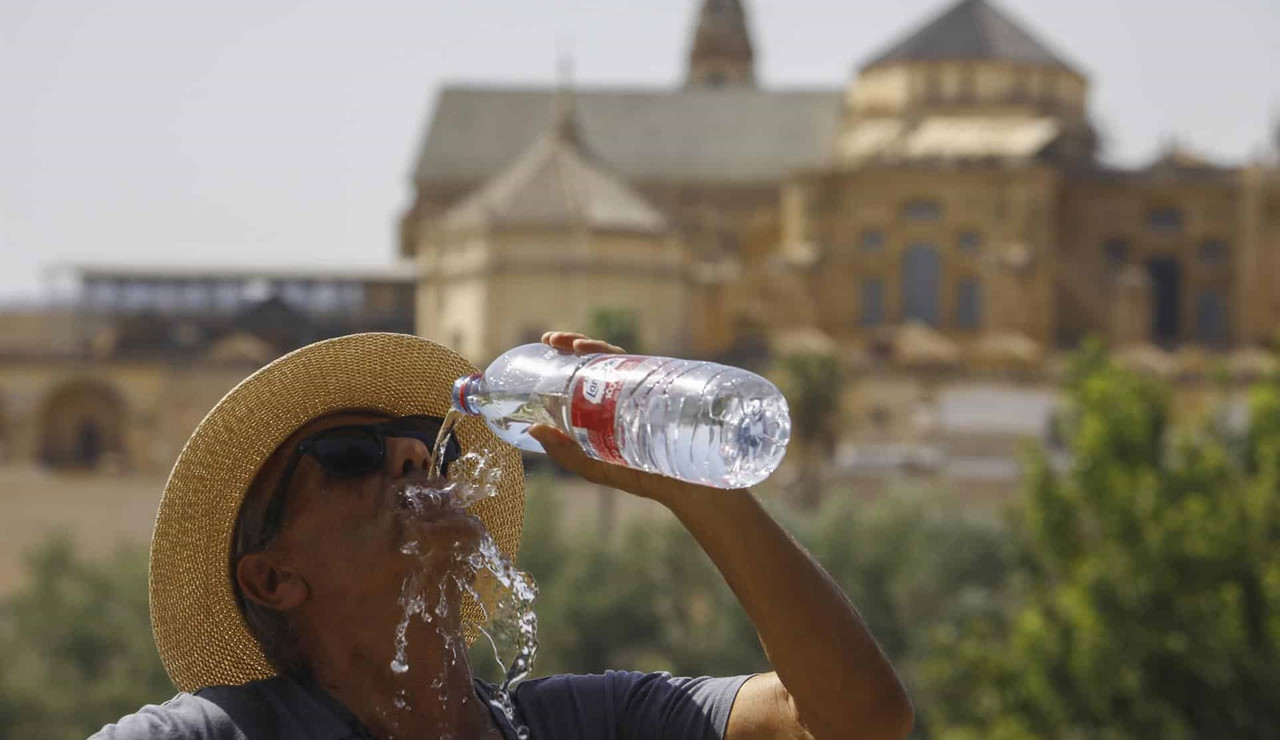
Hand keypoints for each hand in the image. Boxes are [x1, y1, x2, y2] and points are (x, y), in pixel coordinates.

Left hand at [527, 331, 707, 503]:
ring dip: (595, 345)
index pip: (583, 369)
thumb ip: (564, 452)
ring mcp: (644, 386)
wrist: (684, 485)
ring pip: (618, 356)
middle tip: (553, 340)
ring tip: (574, 347)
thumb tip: (532, 429)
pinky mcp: (664, 389)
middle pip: (598, 356)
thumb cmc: (640, 475)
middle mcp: (625, 388)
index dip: (566, 352)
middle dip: (575, 342)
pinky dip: (626, 357)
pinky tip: (608, 356)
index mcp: (606, 402)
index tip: (548, 342)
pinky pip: (645, 367)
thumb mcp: (593, 465)